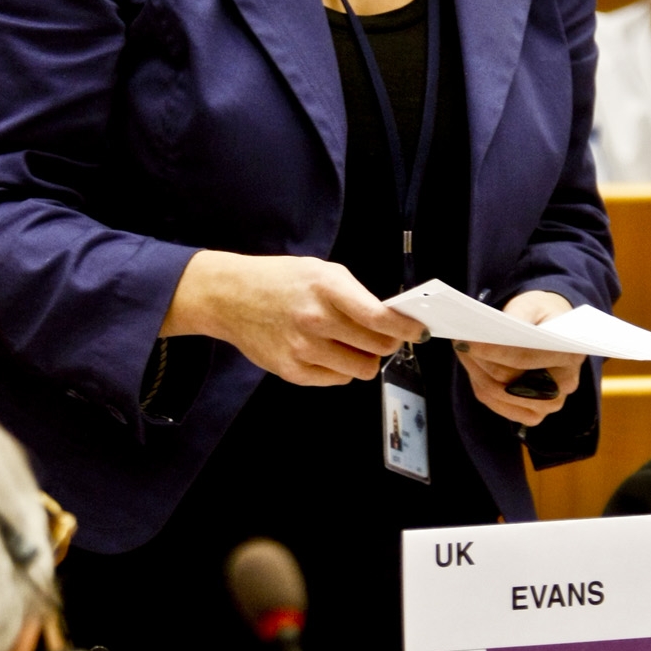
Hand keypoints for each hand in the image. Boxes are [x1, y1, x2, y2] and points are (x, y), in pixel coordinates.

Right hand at [162, 249, 423, 386]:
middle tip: (382, 335)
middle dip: (388, 343)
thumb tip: (394, 320)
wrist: (230, 297)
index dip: (407, 328)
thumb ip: (357, 295)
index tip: (419, 331)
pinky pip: (337, 380)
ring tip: (351, 343)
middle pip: (377, 348)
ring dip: (365, 358)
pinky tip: (327, 351)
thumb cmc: (281, 280)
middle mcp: (316, 320)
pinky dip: (341, 368)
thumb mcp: (321, 271)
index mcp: (327, 288)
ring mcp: (303, 349)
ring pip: (362, 369)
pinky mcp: (292, 371)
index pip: (380, 319)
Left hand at [454, 290, 584, 428]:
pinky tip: (473, 366)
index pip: (525, 358)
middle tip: (459, 342)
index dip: (492, 350)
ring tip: (462, 350)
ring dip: (476, 372)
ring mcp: (550, 404)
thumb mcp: (531, 305)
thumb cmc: (540, 316)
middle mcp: (565, 385)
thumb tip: (492, 331)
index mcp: (570, 354)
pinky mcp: (533, 414)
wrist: (553, 332)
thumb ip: (515, 316)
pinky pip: (498, 405)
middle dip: (480, 362)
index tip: (467, 341)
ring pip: (499, 395)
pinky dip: (481, 385)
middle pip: (509, 382)